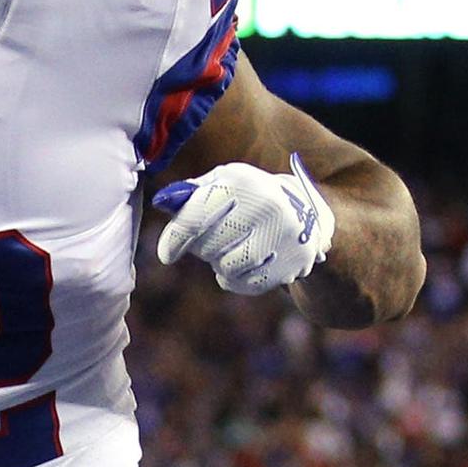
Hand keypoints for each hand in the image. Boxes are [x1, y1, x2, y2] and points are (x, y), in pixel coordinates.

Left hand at [151, 153, 334, 295]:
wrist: (305, 211)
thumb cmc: (248, 197)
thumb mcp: (222, 183)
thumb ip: (190, 194)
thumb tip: (163, 203)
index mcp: (243, 182)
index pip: (197, 216)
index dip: (175, 239)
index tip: (167, 255)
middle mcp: (267, 206)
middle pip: (209, 246)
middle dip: (203, 248)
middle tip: (216, 238)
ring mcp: (284, 236)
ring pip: (227, 268)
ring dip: (221, 264)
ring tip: (233, 249)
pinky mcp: (294, 261)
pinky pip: (247, 284)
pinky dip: (238, 279)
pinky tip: (246, 263)